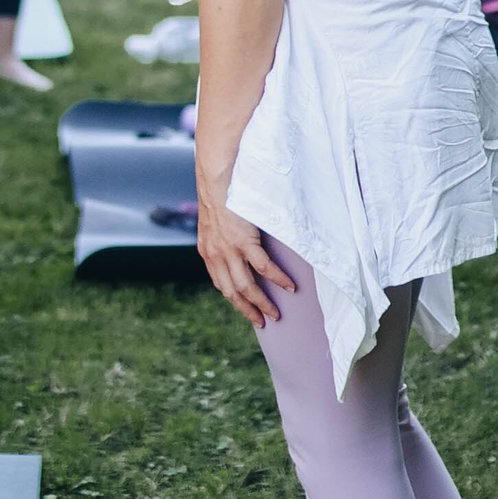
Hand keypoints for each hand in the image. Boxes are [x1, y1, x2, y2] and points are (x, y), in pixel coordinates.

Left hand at [198, 193, 283, 328]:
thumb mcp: (215, 219)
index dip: (234, 299)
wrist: (216, 177)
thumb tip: (237, 242)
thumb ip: (222, 235)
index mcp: (208, 251)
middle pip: (233, 292)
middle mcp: (216, 255)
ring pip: (247, 287)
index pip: (221, 283)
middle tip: (262, 321)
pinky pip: (264, 268)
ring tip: (275, 313)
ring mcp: (229, 250)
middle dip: (248, 309)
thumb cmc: (220, 192)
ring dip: (262, 303)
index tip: (246, 308)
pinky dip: (278, 279)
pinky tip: (289, 287)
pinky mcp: (243, 241)